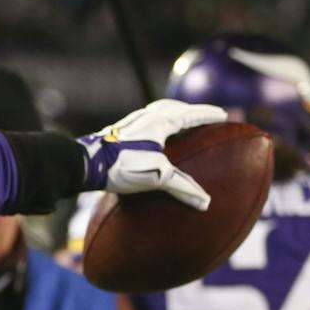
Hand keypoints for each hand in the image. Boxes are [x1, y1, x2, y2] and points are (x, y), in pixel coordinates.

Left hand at [79, 99, 225, 204]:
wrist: (86, 163)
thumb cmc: (122, 165)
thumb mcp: (156, 177)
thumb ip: (182, 187)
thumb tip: (205, 202)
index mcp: (160, 121)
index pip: (191, 114)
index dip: (208, 115)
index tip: (223, 115)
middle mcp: (146, 116)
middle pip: (175, 107)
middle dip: (192, 111)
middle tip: (205, 116)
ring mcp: (131, 122)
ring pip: (158, 111)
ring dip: (174, 114)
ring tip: (182, 122)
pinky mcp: (119, 131)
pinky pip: (146, 121)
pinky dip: (158, 123)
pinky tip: (153, 136)